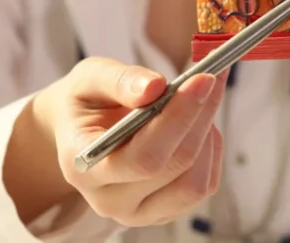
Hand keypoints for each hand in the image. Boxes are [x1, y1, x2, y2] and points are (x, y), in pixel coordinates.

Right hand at [34, 56, 227, 227]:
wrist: (78, 130)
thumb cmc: (85, 102)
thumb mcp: (89, 77)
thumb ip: (118, 80)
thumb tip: (156, 87)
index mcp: (85, 166)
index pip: (143, 158)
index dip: (178, 118)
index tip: (202, 79)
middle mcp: (110, 200)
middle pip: (174, 166)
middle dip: (200, 116)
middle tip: (211, 76)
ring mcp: (139, 212)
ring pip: (195, 183)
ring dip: (207, 134)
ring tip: (197, 100)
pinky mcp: (164, 211)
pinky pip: (203, 186)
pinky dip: (211, 149)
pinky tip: (196, 123)